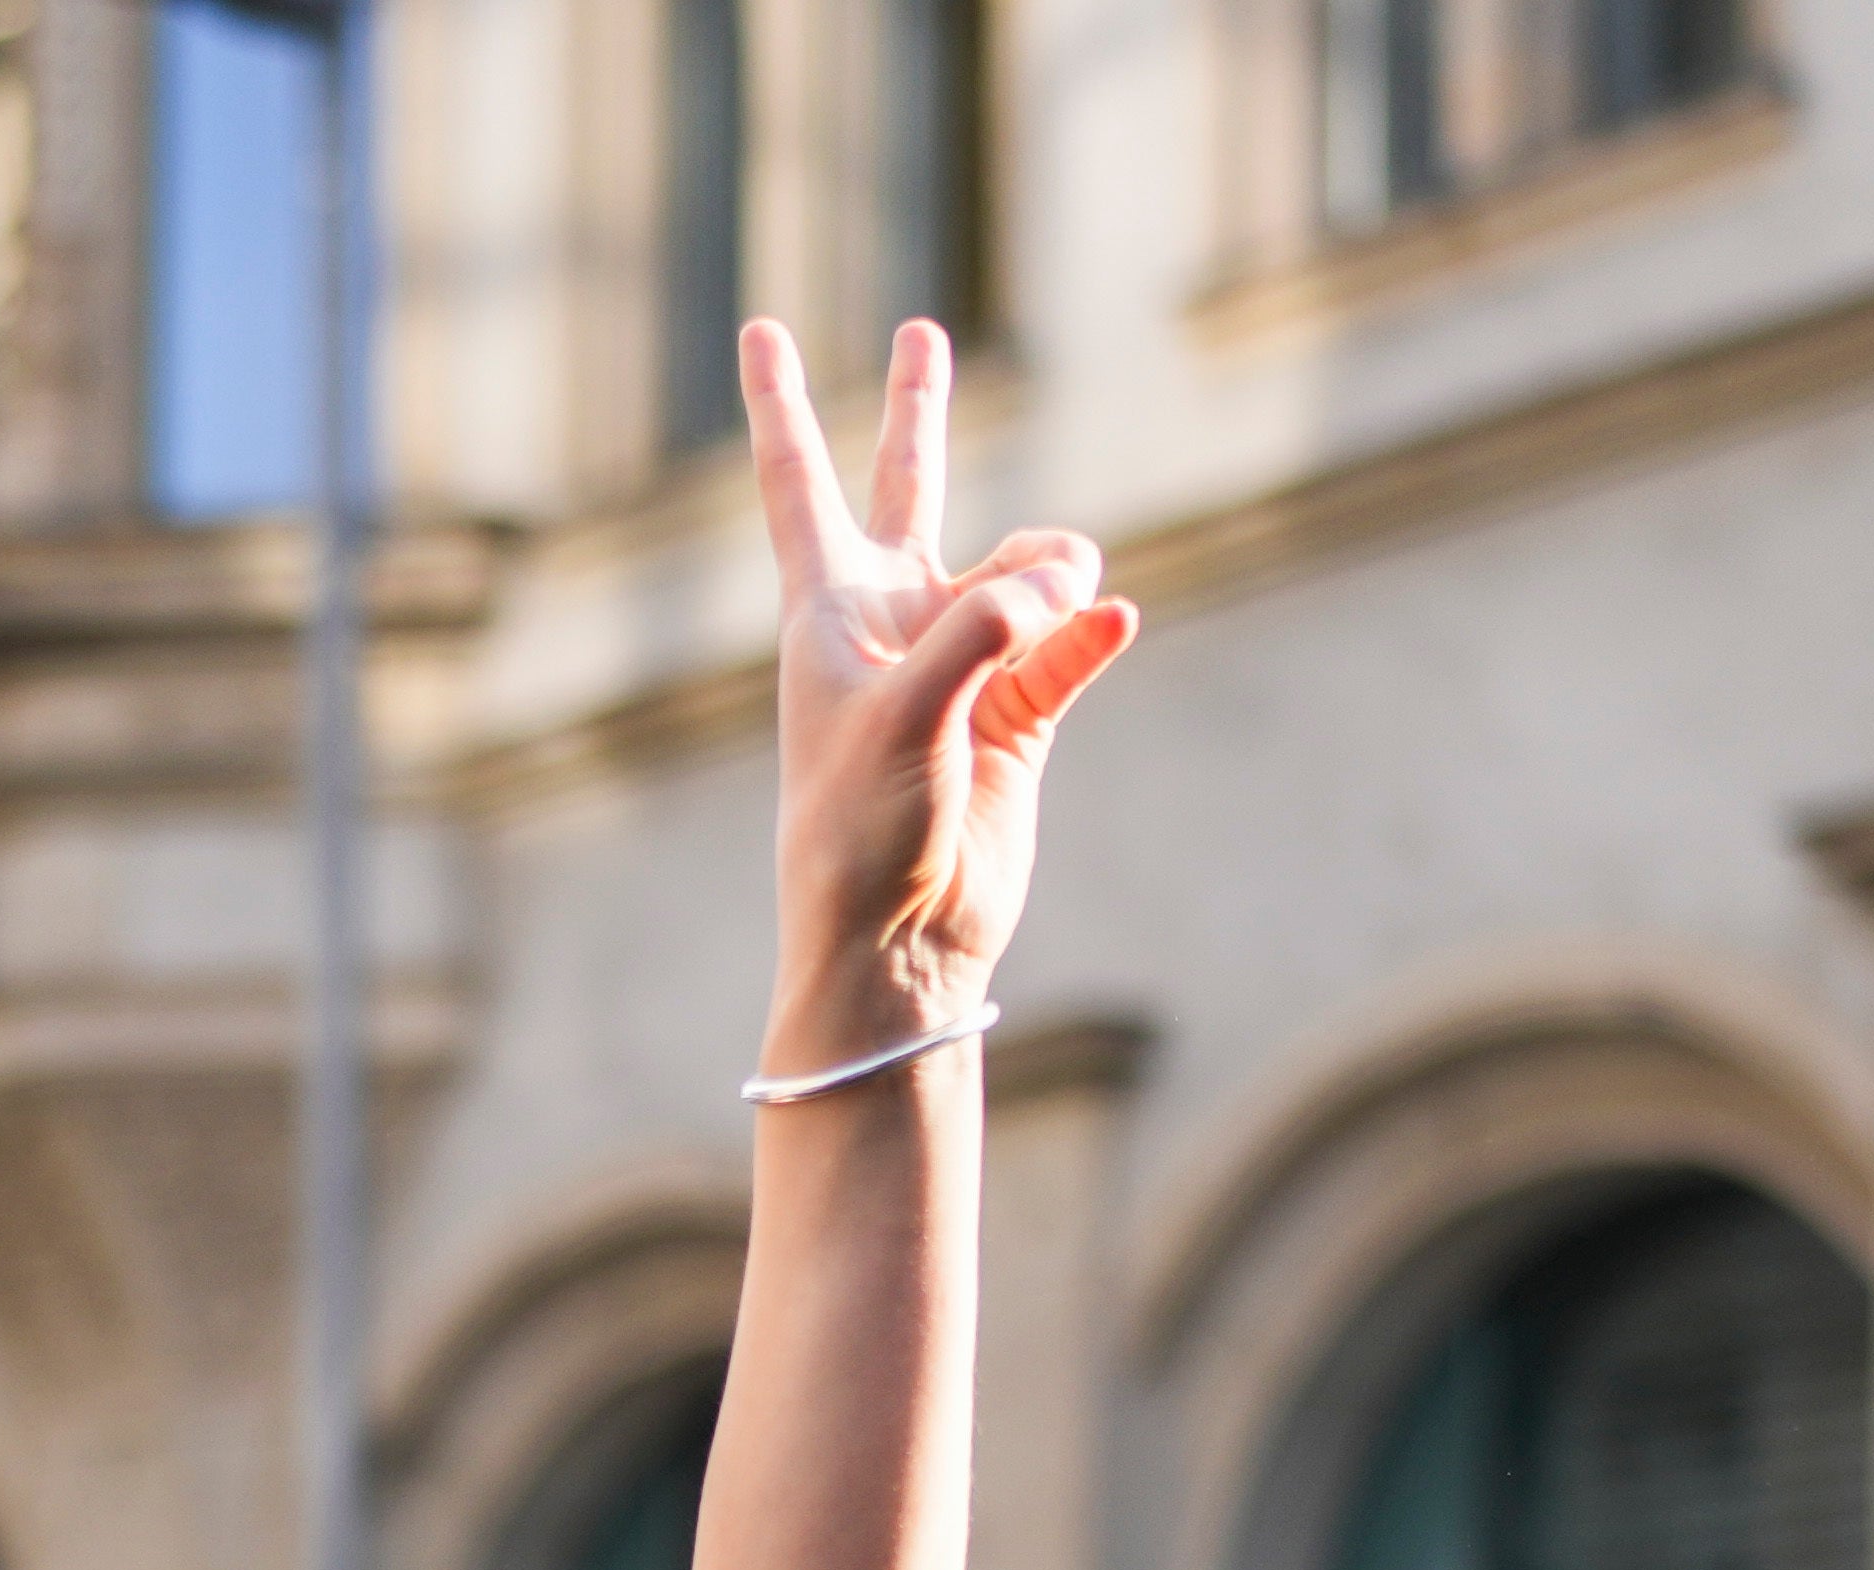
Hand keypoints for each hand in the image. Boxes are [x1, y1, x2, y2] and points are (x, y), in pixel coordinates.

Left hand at [745, 318, 1136, 1058]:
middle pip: (911, 487)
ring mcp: (962, 663)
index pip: (799, 480)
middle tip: (921, 334)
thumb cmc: (859, 824)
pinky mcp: (1020, 715)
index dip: (780, 401)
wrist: (897, 936)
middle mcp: (895, 619)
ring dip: (1054, 574)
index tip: (758, 328)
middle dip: (918, 410)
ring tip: (1064, 608)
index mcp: (828, 607)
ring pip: (1028, 568)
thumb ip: (982, 627)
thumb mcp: (905, 710)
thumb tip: (1068, 582)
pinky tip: (1115, 622)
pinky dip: (1093, 632)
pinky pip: (1071, 645)